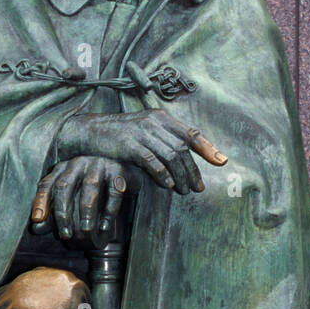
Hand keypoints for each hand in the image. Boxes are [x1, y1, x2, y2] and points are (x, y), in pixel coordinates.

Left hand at [30, 156, 127, 245]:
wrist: (122, 173)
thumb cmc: (90, 189)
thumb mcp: (70, 200)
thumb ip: (52, 213)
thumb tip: (36, 228)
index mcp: (62, 169)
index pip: (47, 184)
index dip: (40, 201)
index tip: (37, 220)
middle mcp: (77, 163)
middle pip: (64, 186)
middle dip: (63, 212)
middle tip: (65, 235)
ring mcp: (98, 164)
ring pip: (90, 186)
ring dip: (87, 211)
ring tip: (86, 231)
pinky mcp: (118, 170)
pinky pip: (114, 190)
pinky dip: (109, 210)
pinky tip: (105, 226)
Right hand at [55, 109, 225, 193]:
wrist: (88, 131)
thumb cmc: (117, 135)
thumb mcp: (142, 131)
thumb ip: (161, 140)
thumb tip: (182, 159)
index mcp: (160, 118)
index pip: (190, 133)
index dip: (207, 147)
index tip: (221, 161)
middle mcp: (153, 122)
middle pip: (182, 148)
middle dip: (194, 169)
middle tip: (199, 187)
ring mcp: (141, 133)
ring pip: (170, 155)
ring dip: (181, 175)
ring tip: (185, 191)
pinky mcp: (129, 145)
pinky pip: (151, 161)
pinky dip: (162, 174)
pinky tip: (168, 185)